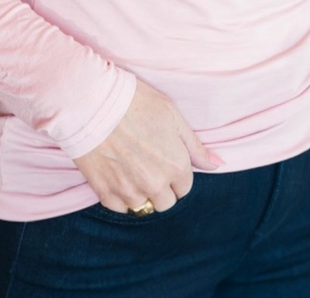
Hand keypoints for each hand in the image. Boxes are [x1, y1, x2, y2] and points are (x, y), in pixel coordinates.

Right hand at [71, 78, 222, 212]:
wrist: (93, 102)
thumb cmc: (135, 102)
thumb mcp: (172, 115)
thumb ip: (195, 146)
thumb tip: (217, 164)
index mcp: (176, 166)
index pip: (184, 187)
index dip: (175, 172)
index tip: (163, 157)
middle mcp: (155, 185)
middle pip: (165, 202)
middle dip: (160, 187)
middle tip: (147, 163)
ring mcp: (129, 191)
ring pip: (143, 206)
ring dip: (140, 192)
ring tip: (130, 166)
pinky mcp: (106, 193)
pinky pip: (120, 207)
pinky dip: (120, 195)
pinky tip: (116, 172)